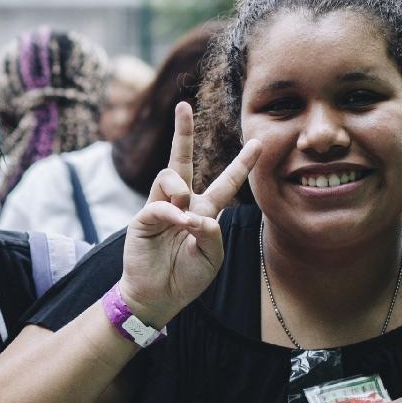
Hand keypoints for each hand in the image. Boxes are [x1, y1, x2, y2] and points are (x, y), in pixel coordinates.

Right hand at [119, 102, 260, 326]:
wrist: (158, 297)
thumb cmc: (186, 278)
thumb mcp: (212, 258)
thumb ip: (211, 233)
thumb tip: (193, 212)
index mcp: (204, 211)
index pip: (225, 182)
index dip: (242, 163)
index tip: (258, 143)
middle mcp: (182, 203)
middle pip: (182, 159)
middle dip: (182, 132)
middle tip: (183, 105)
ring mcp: (160, 207)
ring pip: (170, 175)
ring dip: (181, 189)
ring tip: (184, 211)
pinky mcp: (143, 218)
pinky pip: (158, 203)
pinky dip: (171, 212)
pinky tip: (178, 223)